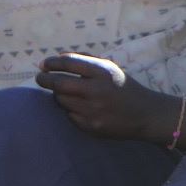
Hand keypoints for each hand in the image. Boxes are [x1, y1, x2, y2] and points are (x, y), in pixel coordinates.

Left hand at [35, 54, 172, 139]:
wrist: (145, 114)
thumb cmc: (122, 86)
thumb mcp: (109, 67)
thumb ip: (84, 59)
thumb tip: (55, 58)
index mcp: (103, 72)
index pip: (68, 63)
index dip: (51, 63)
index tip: (43, 64)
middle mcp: (97, 91)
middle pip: (58, 83)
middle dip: (44, 79)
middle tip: (40, 78)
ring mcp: (94, 110)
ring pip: (61, 100)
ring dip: (59, 95)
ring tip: (65, 92)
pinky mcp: (91, 126)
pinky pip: (69, 115)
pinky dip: (70, 110)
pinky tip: (79, 107)